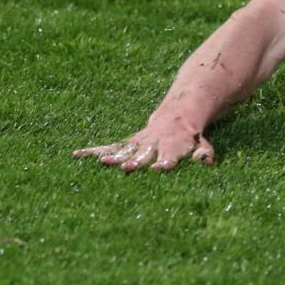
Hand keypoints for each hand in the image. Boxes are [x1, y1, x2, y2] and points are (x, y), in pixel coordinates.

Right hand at [73, 121, 214, 171]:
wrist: (177, 115)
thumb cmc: (189, 137)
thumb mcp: (200, 143)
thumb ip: (204, 152)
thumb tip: (209, 162)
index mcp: (172, 146)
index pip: (169, 156)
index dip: (164, 162)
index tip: (158, 169)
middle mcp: (154, 144)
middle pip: (144, 154)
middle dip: (136, 161)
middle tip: (126, 168)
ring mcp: (140, 143)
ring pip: (125, 150)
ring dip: (114, 156)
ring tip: (103, 162)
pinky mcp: (129, 142)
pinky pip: (110, 147)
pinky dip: (93, 151)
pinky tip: (75, 155)